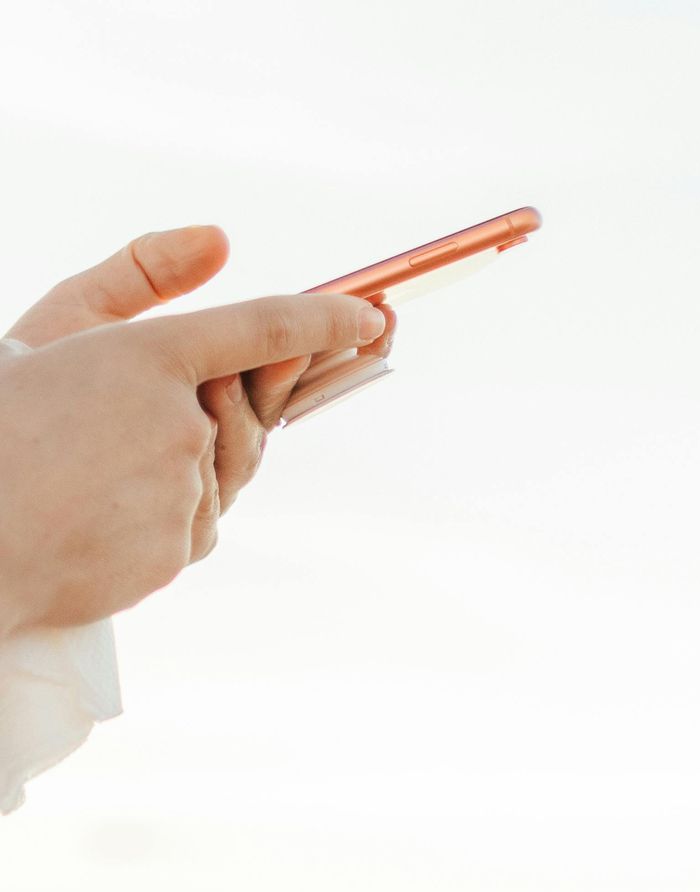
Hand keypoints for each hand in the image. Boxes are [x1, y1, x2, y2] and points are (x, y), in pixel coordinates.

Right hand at [0, 253, 384, 634]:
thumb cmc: (0, 423)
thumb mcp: (54, 326)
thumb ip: (136, 276)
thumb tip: (219, 240)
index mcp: (144, 356)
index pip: (262, 328)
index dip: (325, 320)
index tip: (372, 318)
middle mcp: (176, 424)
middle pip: (243, 414)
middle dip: (211, 413)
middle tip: (140, 421)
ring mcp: (182, 494)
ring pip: (220, 472)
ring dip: (179, 463)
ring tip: (102, 466)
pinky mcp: (176, 553)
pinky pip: (198, 523)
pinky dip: (163, 511)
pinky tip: (104, 508)